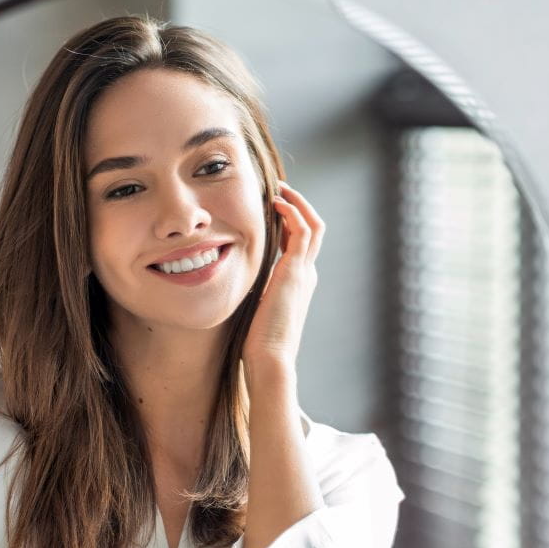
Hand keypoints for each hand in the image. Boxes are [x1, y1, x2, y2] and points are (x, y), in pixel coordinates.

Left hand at [242, 181, 323, 377]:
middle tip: (279, 191)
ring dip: (298, 203)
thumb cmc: (258, 343)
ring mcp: (304, 272)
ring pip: (313, 225)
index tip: (271, 210)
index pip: (298, 245)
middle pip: (313, 230)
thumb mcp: (255, 310)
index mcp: (296, 284)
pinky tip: (277, 203)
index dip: (288, 224)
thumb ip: (253, 293)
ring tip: (280, 189)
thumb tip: (235, 288)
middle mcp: (306, 274)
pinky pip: (303, 230)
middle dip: (298, 207)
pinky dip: (293, 212)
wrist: (271, 358)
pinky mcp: (297, 270)